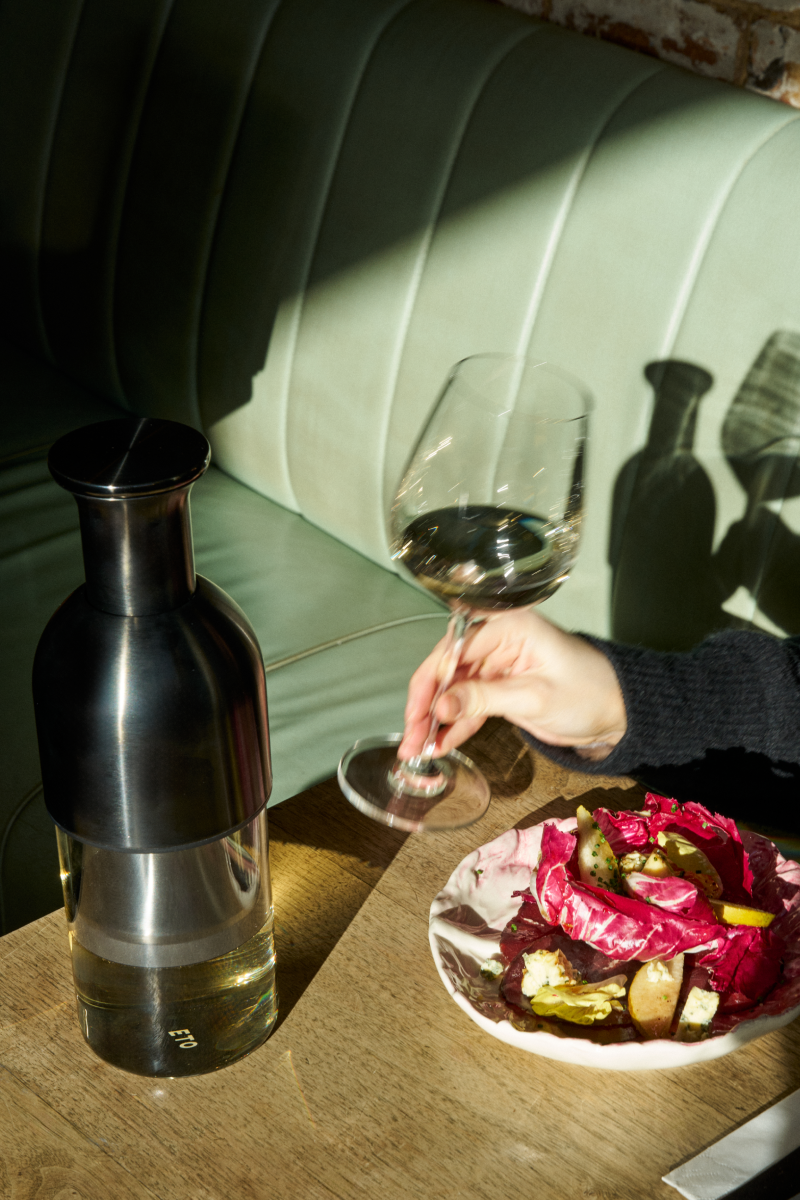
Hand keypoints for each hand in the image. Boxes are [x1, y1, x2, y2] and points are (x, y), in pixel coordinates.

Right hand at [398, 608, 626, 761]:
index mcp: (508, 626)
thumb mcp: (533, 696)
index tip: (418, 712)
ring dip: (435, 720)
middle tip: (411, 736)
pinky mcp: (501, 689)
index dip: (431, 682)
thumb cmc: (588, 692)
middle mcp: (498, 640)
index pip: (454, 650)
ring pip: (453, 691)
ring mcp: (498, 666)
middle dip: (427, 705)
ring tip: (417, 749)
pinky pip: (469, 706)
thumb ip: (483, 698)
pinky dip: (454, 726)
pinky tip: (438, 746)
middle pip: (447, 670)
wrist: (619, 713)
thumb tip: (440, 705)